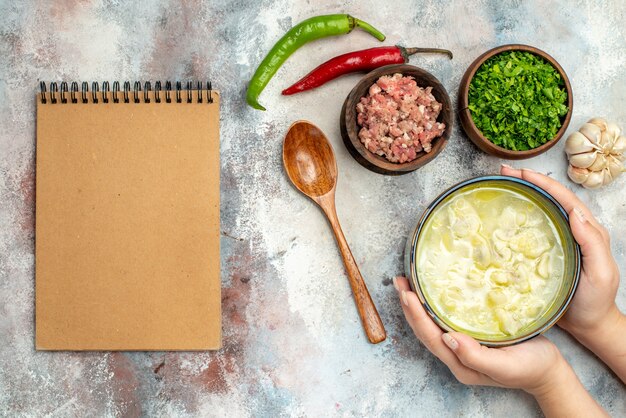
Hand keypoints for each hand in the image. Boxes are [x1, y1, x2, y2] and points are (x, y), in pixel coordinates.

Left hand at [393, 276, 561, 393]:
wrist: (548, 372)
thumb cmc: (530, 368)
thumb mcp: (505, 365)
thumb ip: (475, 356)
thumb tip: (448, 338)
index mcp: (459, 363)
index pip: (429, 336)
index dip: (416, 314)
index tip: (406, 293)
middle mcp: (455, 355)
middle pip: (423, 329)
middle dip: (409, 305)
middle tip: (399, 281)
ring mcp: (460, 346)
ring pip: (430, 324)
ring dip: (416, 304)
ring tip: (406, 283)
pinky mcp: (469, 336)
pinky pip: (443, 319)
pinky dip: (431, 304)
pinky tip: (430, 292)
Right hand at [499, 165, 621, 338]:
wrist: (589, 326)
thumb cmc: (595, 301)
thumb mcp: (600, 273)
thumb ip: (592, 242)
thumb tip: (575, 211)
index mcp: (587, 231)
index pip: (564, 198)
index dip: (543, 183)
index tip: (521, 172)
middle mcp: (572, 231)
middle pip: (550, 198)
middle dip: (528, 181)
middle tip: (504, 172)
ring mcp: (557, 241)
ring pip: (540, 210)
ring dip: (522, 194)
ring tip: (501, 184)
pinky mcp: (544, 253)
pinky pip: (530, 230)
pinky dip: (517, 217)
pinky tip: (501, 216)